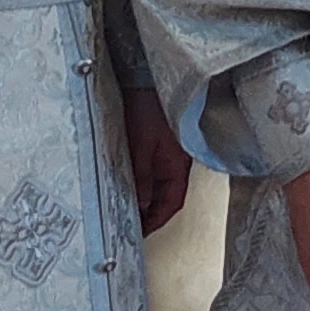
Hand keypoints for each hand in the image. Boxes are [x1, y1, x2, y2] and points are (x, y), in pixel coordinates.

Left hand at [123, 89, 191, 235]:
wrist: (150, 77)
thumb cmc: (147, 108)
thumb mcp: (140, 147)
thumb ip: (142, 177)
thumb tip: (143, 205)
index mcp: (177, 166)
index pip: (171, 203)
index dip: (156, 221)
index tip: (141, 233)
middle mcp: (179, 162)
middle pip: (169, 195)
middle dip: (153, 213)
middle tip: (133, 224)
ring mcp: (173, 152)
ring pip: (164, 183)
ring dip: (150, 197)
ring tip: (130, 207)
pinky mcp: (164, 143)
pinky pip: (159, 170)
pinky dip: (148, 182)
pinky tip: (135, 183)